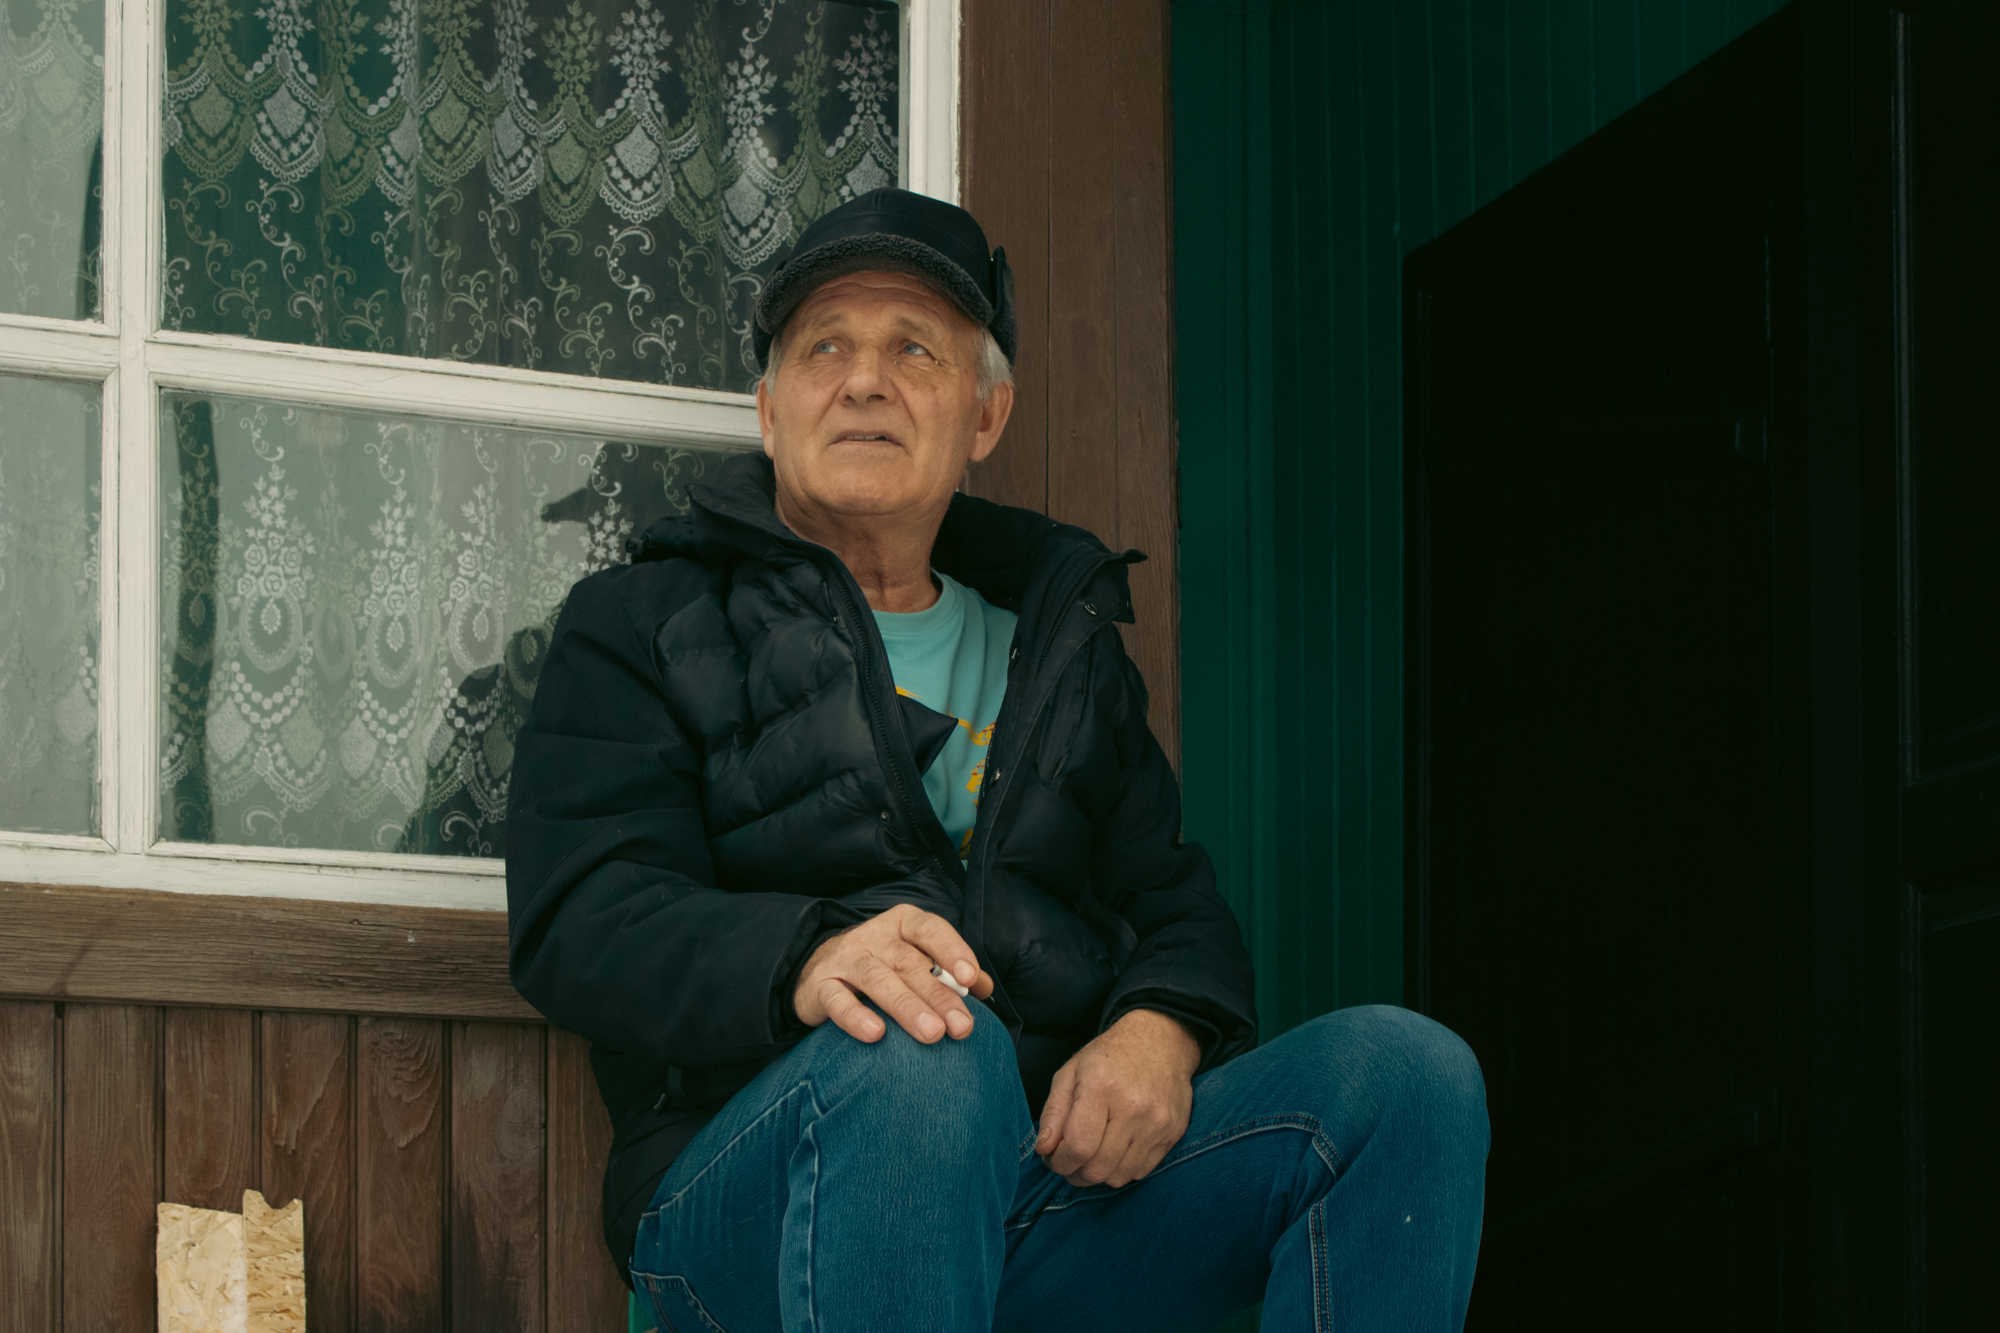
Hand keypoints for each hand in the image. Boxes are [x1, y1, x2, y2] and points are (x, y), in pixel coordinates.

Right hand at [792, 903, 995, 1044]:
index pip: (930, 930)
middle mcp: (873, 936)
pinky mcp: (820, 986)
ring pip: (877, 980)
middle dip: (939, 996)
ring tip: (932, 1034)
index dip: (951, 951)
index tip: (969, 978)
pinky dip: (856, 1016)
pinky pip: (837, 1000)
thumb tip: (984, 986)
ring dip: (906, 1007)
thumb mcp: (915, 960)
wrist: (816, 971)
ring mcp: (845, 959)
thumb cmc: (881, 967)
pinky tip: (876, 1034)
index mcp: (902, 924)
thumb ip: (949, 972)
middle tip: (962, 1027)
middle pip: (909, 963)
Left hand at [1036, 1009, 1201, 1187]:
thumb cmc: (1109, 1056)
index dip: (1060, 1162)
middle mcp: (1133, 1107)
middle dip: (1075, 1173)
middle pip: (1098, 1168)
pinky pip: (1141, 1172)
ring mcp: (1157, 1123)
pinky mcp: (1173, 1133)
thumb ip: (1053, 1111)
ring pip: (1119, 1177)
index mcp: (1102, 1086)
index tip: (1053, 1158)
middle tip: (1070, 1160)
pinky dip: (1122, 1169)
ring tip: (1092, 1155)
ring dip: (1099, 1174)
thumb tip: (1044, 1149)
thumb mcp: (1071, 1072)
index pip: (1078, 1146)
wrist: (1161, 1041)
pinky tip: (1116, 1150)